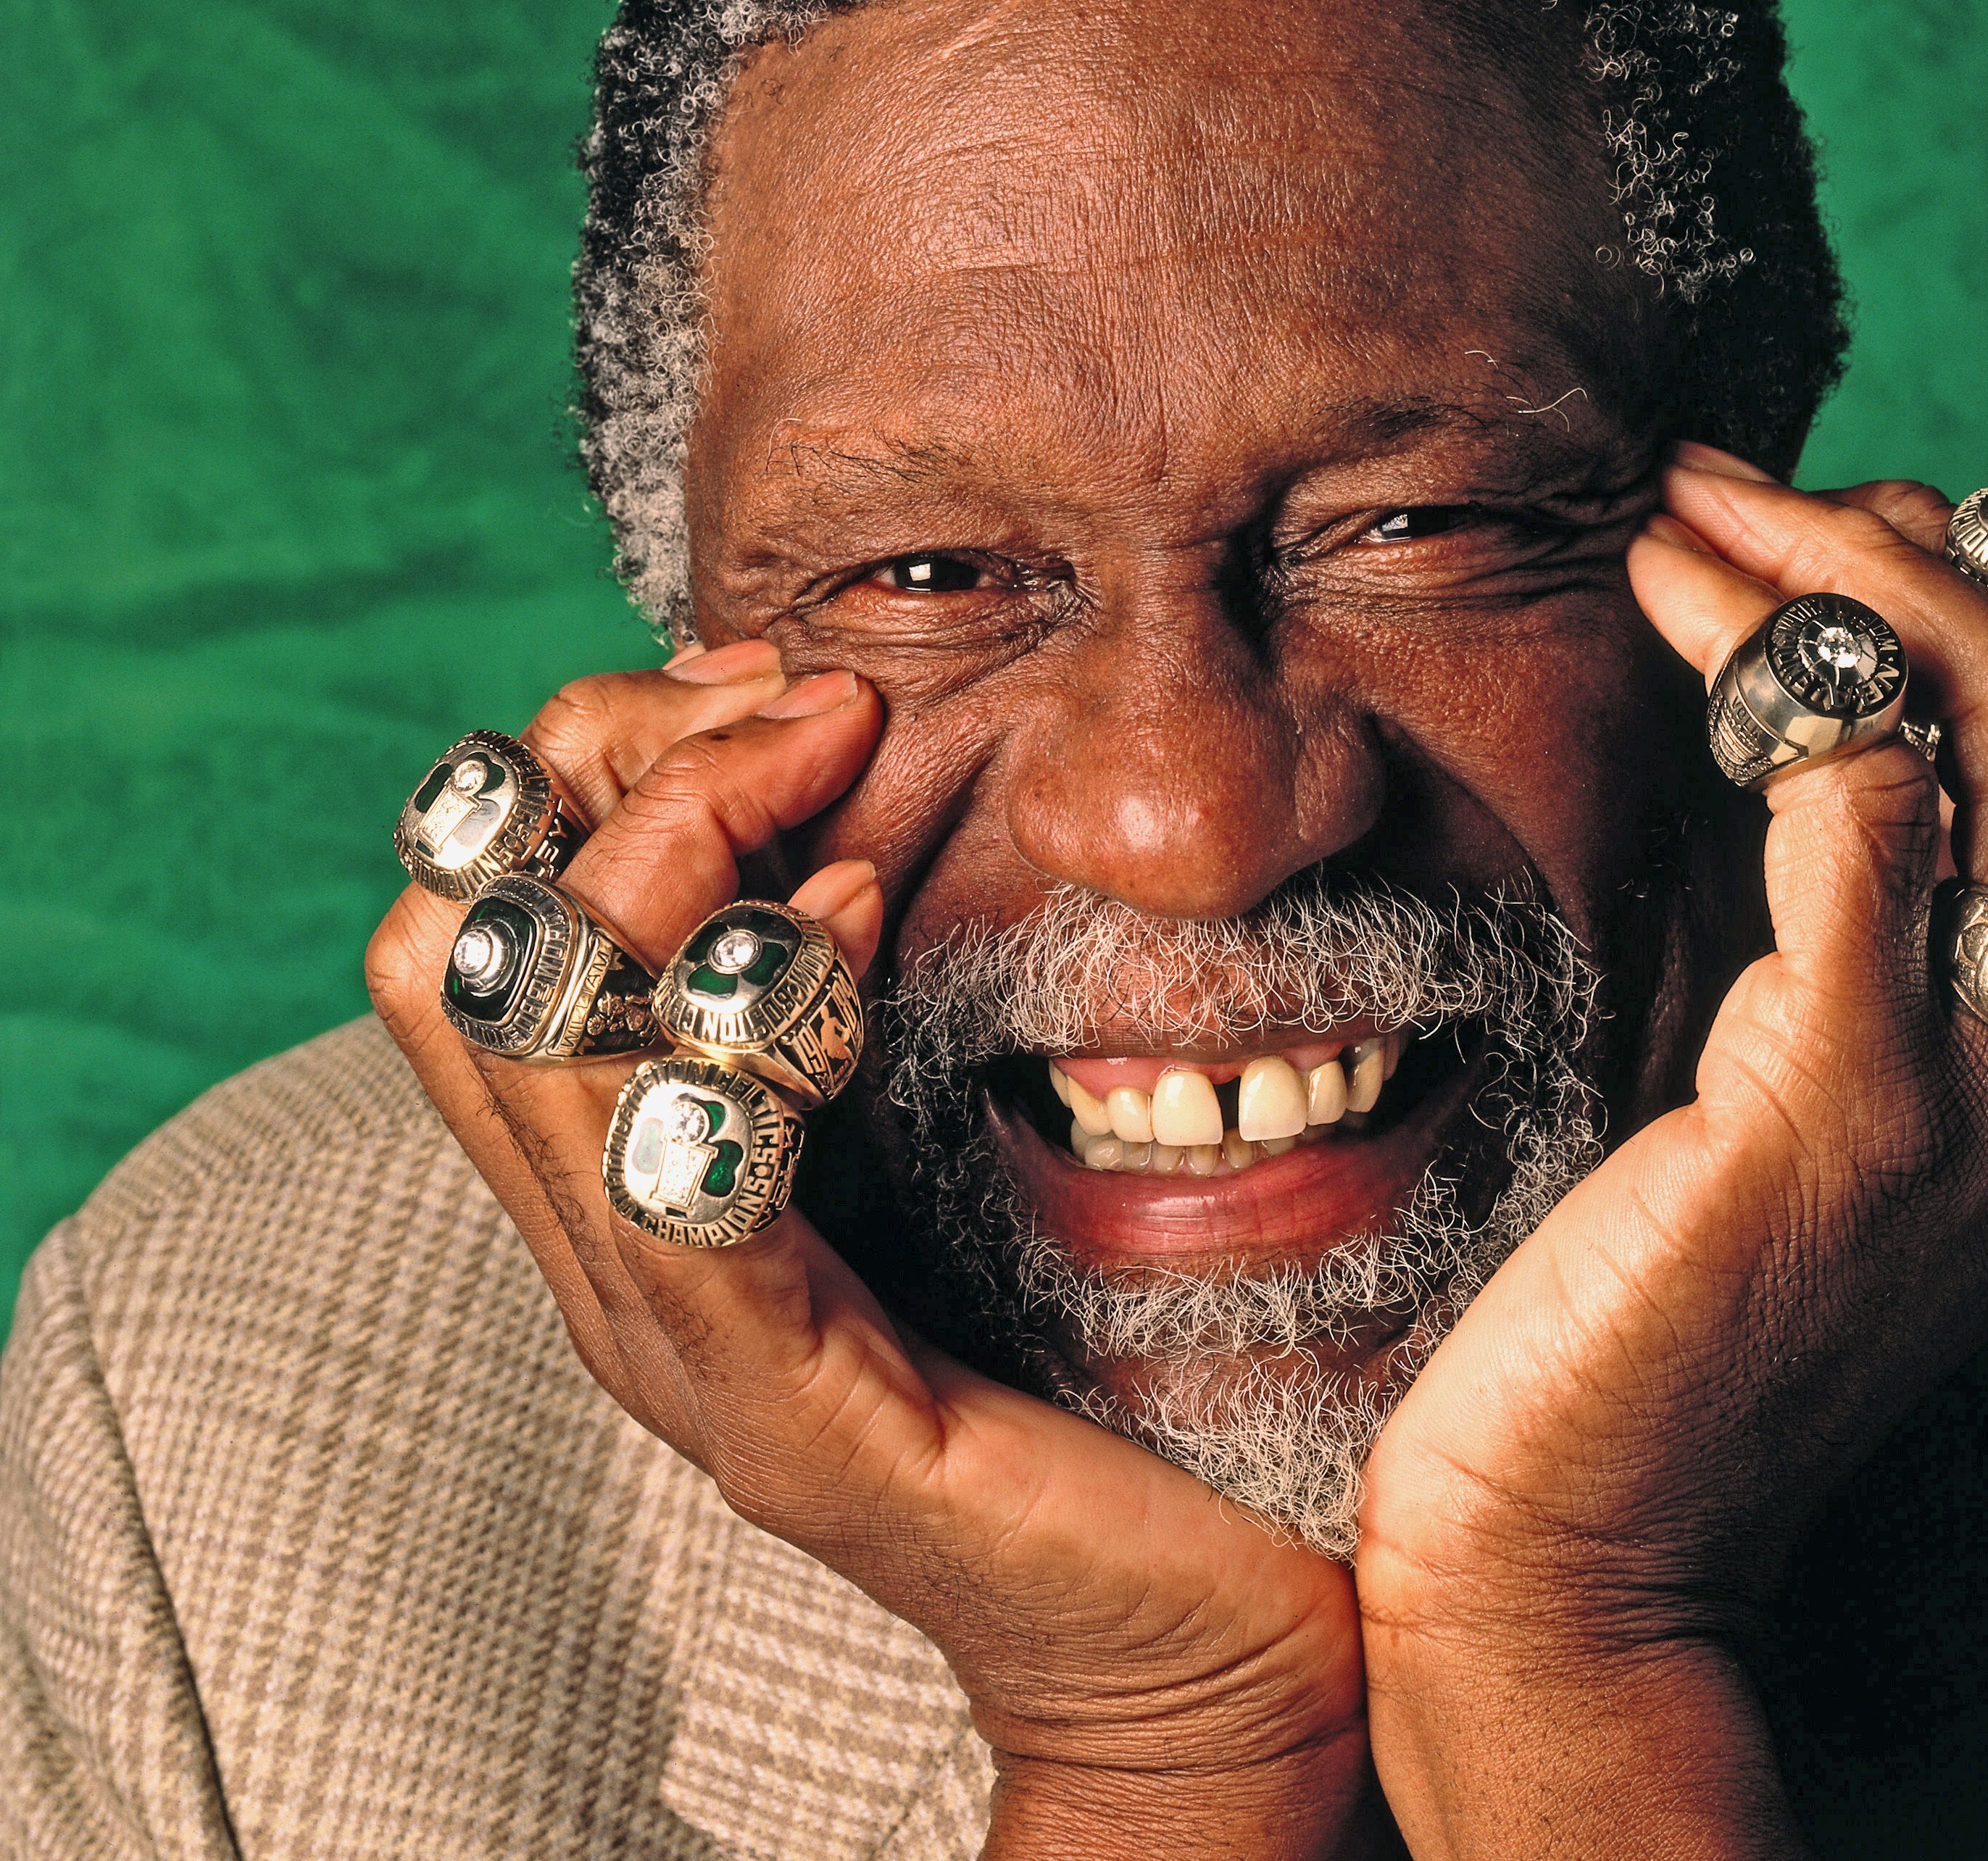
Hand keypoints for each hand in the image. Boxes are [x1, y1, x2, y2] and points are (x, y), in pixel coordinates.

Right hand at [365, 645, 1379, 1860]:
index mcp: (631, 1163)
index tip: (771, 695)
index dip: (598, 755)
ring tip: (837, 792)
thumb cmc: (1088, 1359)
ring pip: (528, 1021)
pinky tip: (868, 940)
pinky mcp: (775, 1403)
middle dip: (614, 765)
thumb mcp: (937, 1131)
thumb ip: (857, 1009)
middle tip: (800, 719)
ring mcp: (666, 1331)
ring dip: (679, 849)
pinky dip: (754, 1014)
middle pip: (463, 929)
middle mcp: (603, 1241)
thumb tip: (850, 819)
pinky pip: (681, 1170)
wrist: (1184, 1631)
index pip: (483, 903)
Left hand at [1355, 449, 1987, 1857]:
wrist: (1578, 1544)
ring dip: (1856, 576)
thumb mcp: (1772, 1099)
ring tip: (1688, 512)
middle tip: (1749, 494)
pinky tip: (1678, 626)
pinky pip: (1876, 827)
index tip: (1822, 546)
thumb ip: (1816, 939)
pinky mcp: (1844, 1115)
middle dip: (1938, 550)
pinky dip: (1791, 688)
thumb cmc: (1643, 1309)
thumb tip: (1778, 734)